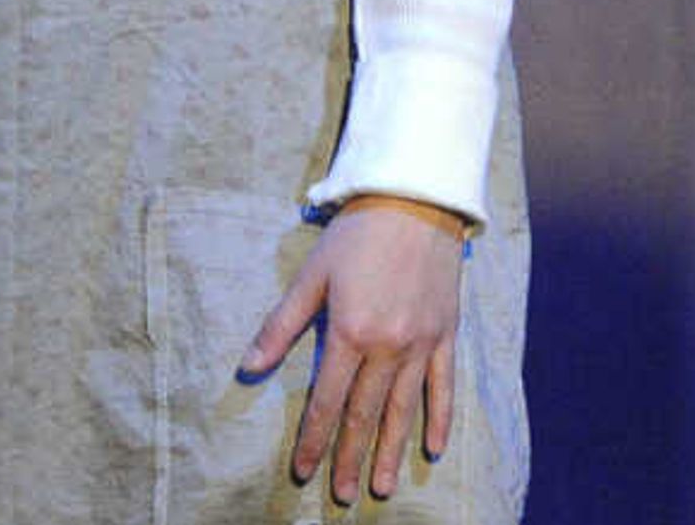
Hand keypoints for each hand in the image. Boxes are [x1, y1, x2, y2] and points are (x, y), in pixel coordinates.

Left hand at [241, 194, 468, 504]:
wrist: (419, 200)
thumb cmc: (358, 235)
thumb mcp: (312, 275)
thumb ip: (282, 326)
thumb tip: (247, 368)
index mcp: (351, 332)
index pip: (327, 401)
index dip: (313, 439)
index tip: (303, 471)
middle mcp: (389, 346)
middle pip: (366, 414)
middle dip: (351, 458)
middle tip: (342, 496)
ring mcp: (422, 342)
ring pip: (404, 408)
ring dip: (392, 451)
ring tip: (382, 487)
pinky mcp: (446, 332)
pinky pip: (444, 385)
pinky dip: (439, 418)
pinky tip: (433, 448)